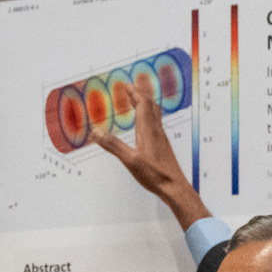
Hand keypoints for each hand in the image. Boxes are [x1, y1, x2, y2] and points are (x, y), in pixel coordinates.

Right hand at [93, 84, 211, 229]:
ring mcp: (161, 138)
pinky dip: (148, 116)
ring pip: (155, 114)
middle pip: (150, 105)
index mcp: (148, 130)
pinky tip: (145, 125)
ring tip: (137, 101)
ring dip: (146, 104)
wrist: (173, 186)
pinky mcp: (162, 145)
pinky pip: (156, 123)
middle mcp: (156, 130)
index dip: (135, 92)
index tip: (126, 85)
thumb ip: (113, 146)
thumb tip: (97, 132)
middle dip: (140, 94)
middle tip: (131, 88)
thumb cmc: (154, 174)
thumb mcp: (130, 160)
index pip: (143, 104)